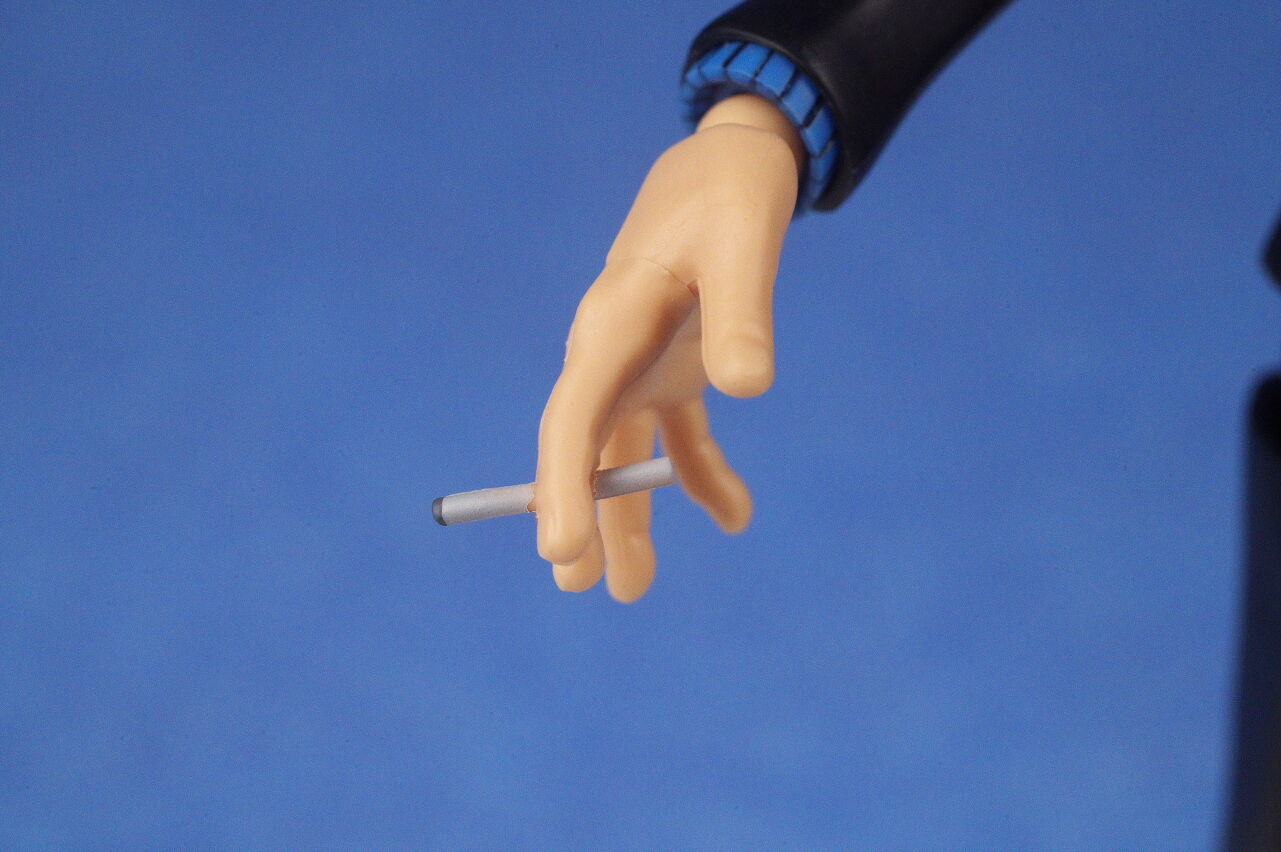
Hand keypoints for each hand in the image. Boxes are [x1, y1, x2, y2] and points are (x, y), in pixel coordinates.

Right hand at [534, 94, 804, 601]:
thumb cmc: (730, 194)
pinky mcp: (672, 368)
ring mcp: (639, 364)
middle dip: (578, 513)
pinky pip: (678, 435)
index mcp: (613, 322)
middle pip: (582, 444)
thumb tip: (748, 390)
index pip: (575, 415)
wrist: (727, 164)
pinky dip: (703, 477)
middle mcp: (612, 351)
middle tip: (578, 584)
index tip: (561, 551)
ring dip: (627, 515)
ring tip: (633, 588)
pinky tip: (736, 516)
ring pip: (621, 452)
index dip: (563, 484)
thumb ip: (743, 312)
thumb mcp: (746, 241)